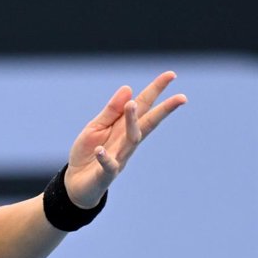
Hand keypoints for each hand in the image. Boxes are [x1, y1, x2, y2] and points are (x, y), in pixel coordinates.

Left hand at [65, 71, 186, 207]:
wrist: (76, 182)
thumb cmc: (88, 152)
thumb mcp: (96, 126)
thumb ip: (111, 111)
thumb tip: (128, 89)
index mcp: (124, 127)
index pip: (143, 106)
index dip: (156, 90)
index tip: (171, 74)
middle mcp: (127, 142)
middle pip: (148, 123)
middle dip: (164, 110)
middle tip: (181, 97)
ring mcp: (119, 158)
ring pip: (131, 140)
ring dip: (132, 122)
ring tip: (132, 105)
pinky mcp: (106, 174)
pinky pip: (108, 165)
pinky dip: (106, 157)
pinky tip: (101, 150)